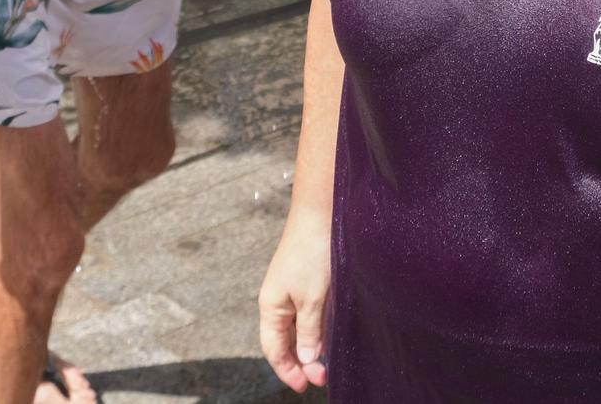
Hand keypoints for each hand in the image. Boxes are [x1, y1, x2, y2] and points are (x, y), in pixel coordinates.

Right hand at [259, 216, 331, 392]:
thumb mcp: (312, 299)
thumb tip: (308, 361)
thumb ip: (310, 332)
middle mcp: (279, 301)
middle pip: (285, 341)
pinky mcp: (308, 281)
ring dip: (311, 347)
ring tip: (327, 364)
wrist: (322, 213)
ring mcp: (293, 290)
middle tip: (323, 378)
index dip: (288, 370)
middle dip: (301, 363)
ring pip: (298, 328)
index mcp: (271, 307)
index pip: (274, 349)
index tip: (306, 386)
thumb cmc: (313, 253)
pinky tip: (329, 337)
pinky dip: (317, 329)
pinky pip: (309, 314)